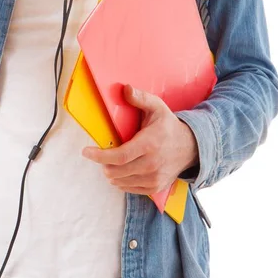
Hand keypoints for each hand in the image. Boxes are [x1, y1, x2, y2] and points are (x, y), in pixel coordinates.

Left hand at [82, 84, 198, 195]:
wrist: (191, 148)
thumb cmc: (168, 126)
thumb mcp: (157, 107)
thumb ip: (140, 98)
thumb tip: (124, 88)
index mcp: (150, 144)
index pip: (120, 156)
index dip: (100, 156)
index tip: (86, 152)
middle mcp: (152, 164)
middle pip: (116, 171)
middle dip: (103, 164)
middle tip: (100, 155)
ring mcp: (154, 179)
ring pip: (119, 182)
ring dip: (111, 172)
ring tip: (112, 161)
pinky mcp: (155, 188)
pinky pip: (128, 188)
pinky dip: (120, 180)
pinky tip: (123, 169)